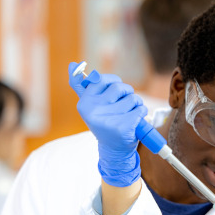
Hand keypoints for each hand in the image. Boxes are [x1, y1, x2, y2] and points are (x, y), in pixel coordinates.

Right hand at [67, 61, 146, 186]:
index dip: (114, 82)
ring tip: (130, 113)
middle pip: (120, 87)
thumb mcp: (91, 106)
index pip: (102, 79)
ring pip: (132, 98)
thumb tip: (72, 65)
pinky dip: (142, 113)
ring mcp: (109, 119)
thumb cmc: (105, 122)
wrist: (114, 149)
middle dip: (128, 93)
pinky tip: (136, 120)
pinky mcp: (124, 127)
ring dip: (137, 104)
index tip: (116, 90)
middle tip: (126, 103)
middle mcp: (94, 110)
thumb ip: (81, 86)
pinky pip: (140, 110)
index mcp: (84, 103)